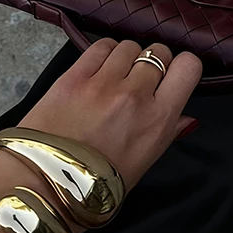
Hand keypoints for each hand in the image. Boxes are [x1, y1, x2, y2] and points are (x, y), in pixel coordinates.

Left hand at [18, 39, 202, 191]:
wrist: (44, 186)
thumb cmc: (97, 184)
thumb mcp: (145, 162)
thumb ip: (168, 131)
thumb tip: (186, 117)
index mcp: (158, 119)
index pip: (188, 67)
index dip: (183, 67)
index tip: (173, 75)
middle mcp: (135, 96)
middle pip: (158, 52)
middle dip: (154, 62)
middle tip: (142, 80)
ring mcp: (102, 83)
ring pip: (129, 46)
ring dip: (127, 58)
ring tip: (116, 77)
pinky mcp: (74, 76)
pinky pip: (100, 47)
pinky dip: (104, 54)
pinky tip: (99, 70)